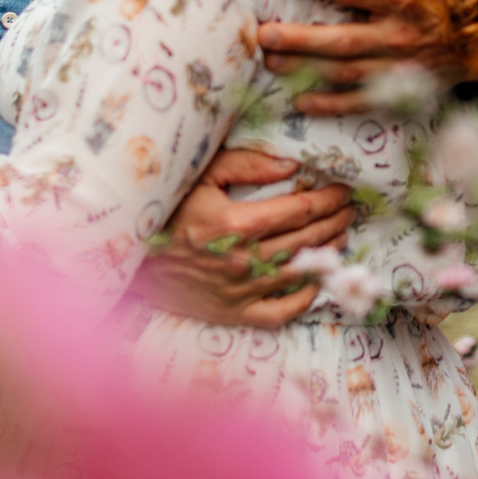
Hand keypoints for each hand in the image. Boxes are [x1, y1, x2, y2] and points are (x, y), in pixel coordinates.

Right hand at [127, 149, 355, 327]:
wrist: (128, 258)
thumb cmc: (165, 209)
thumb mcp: (201, 175)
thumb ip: (247, 165)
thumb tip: (291, 166)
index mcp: (237, 224)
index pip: (300, 209)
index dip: (328, 198)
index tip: (343, 189)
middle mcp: (243, 261)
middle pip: (306, 239)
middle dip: (334, 221)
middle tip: (349, 209)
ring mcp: (239, 291)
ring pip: (299, 272)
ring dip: (327, 253)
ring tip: (340, 236)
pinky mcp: (232, 313)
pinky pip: (279, 312)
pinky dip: (303, 298)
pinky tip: (314, 281)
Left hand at [255, 0, 453, 116]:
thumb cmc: (441, 2)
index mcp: (406, 1)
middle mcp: (402, 36)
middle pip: (342, 40)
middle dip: (299, 38)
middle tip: (263, 34)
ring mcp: (401, 69)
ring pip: (344, 72)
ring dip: (304, 68)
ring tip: (270, 61)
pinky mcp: (403, 93)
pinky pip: (361, 102)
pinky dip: (329, 104)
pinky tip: (300, 100)